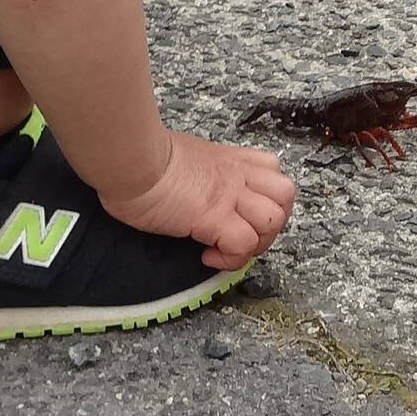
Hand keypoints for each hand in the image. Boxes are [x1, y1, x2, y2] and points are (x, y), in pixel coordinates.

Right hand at [99, 131, 296, 269]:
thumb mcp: (184, 157)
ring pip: (274, 220)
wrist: (131, 160)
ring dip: (256, 242)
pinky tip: (207, 256)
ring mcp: (230, 196)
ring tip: (227, 248)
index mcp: (230, 160)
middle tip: (242, 235)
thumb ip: (200, 171)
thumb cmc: (143, 158)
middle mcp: (237, 176)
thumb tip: (194, 188)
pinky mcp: (215, 217)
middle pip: (285, 196)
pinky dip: (231, 258)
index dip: (265, 197)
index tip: (241, 213)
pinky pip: (243, 244)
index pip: (273, 171)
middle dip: (272, 222)